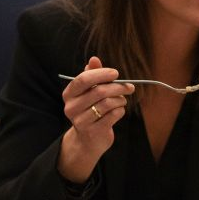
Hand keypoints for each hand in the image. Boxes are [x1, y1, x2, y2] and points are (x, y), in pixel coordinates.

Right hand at [57, 56, 133, 183]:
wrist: (88, 140)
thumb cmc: (90, 110)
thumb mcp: (89, 92)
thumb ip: (91, 75)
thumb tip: (94, 58)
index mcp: (69, 94)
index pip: (84, 79)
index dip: (101, 74)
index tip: (116, 73)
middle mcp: (71, 107)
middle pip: (99, 91)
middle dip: (118, 87)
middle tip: (129, 87)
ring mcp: (81, 121)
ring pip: (108, 103)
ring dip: (120, 100)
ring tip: (122, 100)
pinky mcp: (93, 132)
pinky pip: (113, 115)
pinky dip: (120, 111)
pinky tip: (119, 111)